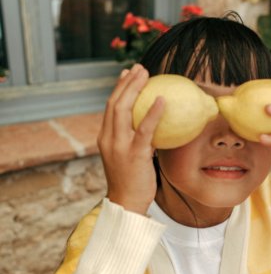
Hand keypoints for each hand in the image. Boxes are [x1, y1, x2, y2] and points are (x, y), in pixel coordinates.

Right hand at [97, 63, 164, 213]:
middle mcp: (109, 139)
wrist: (126, 204)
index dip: (118, 88)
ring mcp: (119, 146)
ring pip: (123, 110)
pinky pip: (144, 130)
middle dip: (126, 82)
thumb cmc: (131, 182)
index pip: (110, 107)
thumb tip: (152, 128)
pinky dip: (152, 113)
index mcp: (105, 138)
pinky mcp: (134, 155)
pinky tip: (162, 101)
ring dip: (135, 89)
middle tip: (139, 68)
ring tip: (146, 75)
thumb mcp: (128, 157)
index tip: (127, 74)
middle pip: (114, 103)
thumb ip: (134, 141)